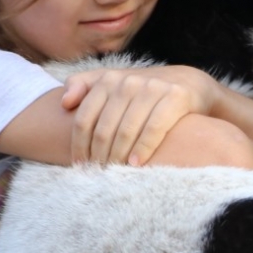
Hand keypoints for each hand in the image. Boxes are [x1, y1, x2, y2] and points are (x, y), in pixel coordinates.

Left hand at [60, 65, 220, 165]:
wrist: (189, 83)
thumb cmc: (143, 91)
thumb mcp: (113, 82)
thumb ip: (84, 85)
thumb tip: (64, 103)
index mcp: (108, 79)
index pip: (84, 118)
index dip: (78, 144)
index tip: (79, 163)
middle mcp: (128, 82)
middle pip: (103, 128)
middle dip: (98, 155)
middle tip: (97, 173)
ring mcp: (152, 88)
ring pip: (126, 131)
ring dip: (118, 157)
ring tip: (114, 172)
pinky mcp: (175, 97)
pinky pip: (154, 129)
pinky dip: (142, 149)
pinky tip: (135, 164)